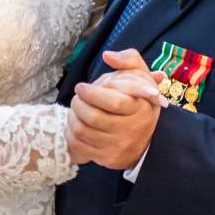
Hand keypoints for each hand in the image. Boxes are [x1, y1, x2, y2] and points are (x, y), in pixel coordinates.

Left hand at [66, 47, 165, 170]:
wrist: (144, 140)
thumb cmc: (138, 101)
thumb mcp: (141, 77)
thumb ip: (128, 59)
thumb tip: (107, 55)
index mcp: (141, 109)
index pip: (114, 102)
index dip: (92, 93)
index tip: (81, 87)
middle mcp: (131, 130)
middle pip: (93, 117)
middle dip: (78, 104)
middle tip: (77, 97)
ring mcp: (119, 147)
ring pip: (83, 131)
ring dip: (72, 117)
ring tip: (75, 109)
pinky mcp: (107, 159)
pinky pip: (79, 146)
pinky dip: (71, 133)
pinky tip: (75, 124)